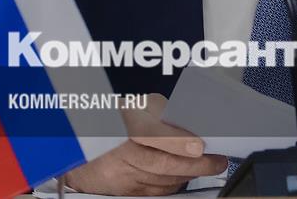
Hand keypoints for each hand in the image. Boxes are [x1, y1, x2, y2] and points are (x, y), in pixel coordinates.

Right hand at [63, 93, 227, 195]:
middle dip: (194, 165)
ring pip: (162, 181)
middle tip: (217, 162)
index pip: (151, 134)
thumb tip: (189, 121)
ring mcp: (122, 175)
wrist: (80, 148)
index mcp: (124, 125)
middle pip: (162, 164)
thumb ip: (162, 111)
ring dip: (188, 175)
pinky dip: (174, 185)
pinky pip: (156, 191)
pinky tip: (185, 176)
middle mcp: (121, 153)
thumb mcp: (137, 105)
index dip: (177, 142)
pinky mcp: (125, 190)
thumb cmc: (114, 122)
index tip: (199, 146)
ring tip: (207, 166)